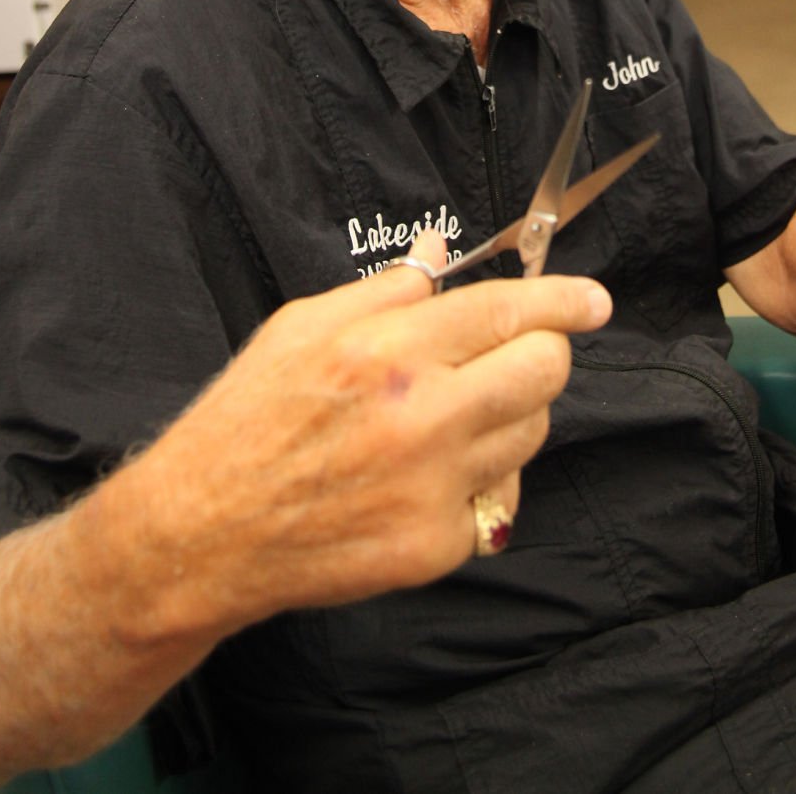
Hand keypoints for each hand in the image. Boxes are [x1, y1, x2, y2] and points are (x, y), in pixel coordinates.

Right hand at [102, 233, 611, 639]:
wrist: (202, 532)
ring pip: (530, 434)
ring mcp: (434, 487)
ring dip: (509, 416)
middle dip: (543, 353)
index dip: (562, 300)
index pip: (507, 310)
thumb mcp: (303, 325)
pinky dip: (477, 483)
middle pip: (544, 371)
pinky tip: (426, 476)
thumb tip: (443, 249)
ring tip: (452, 415)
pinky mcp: (436, 546)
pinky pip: (496, 499)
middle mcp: (422, 416)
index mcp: (388, 348)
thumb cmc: (248, 419)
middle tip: (516, 354)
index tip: (593, 300)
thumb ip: (386, 287)